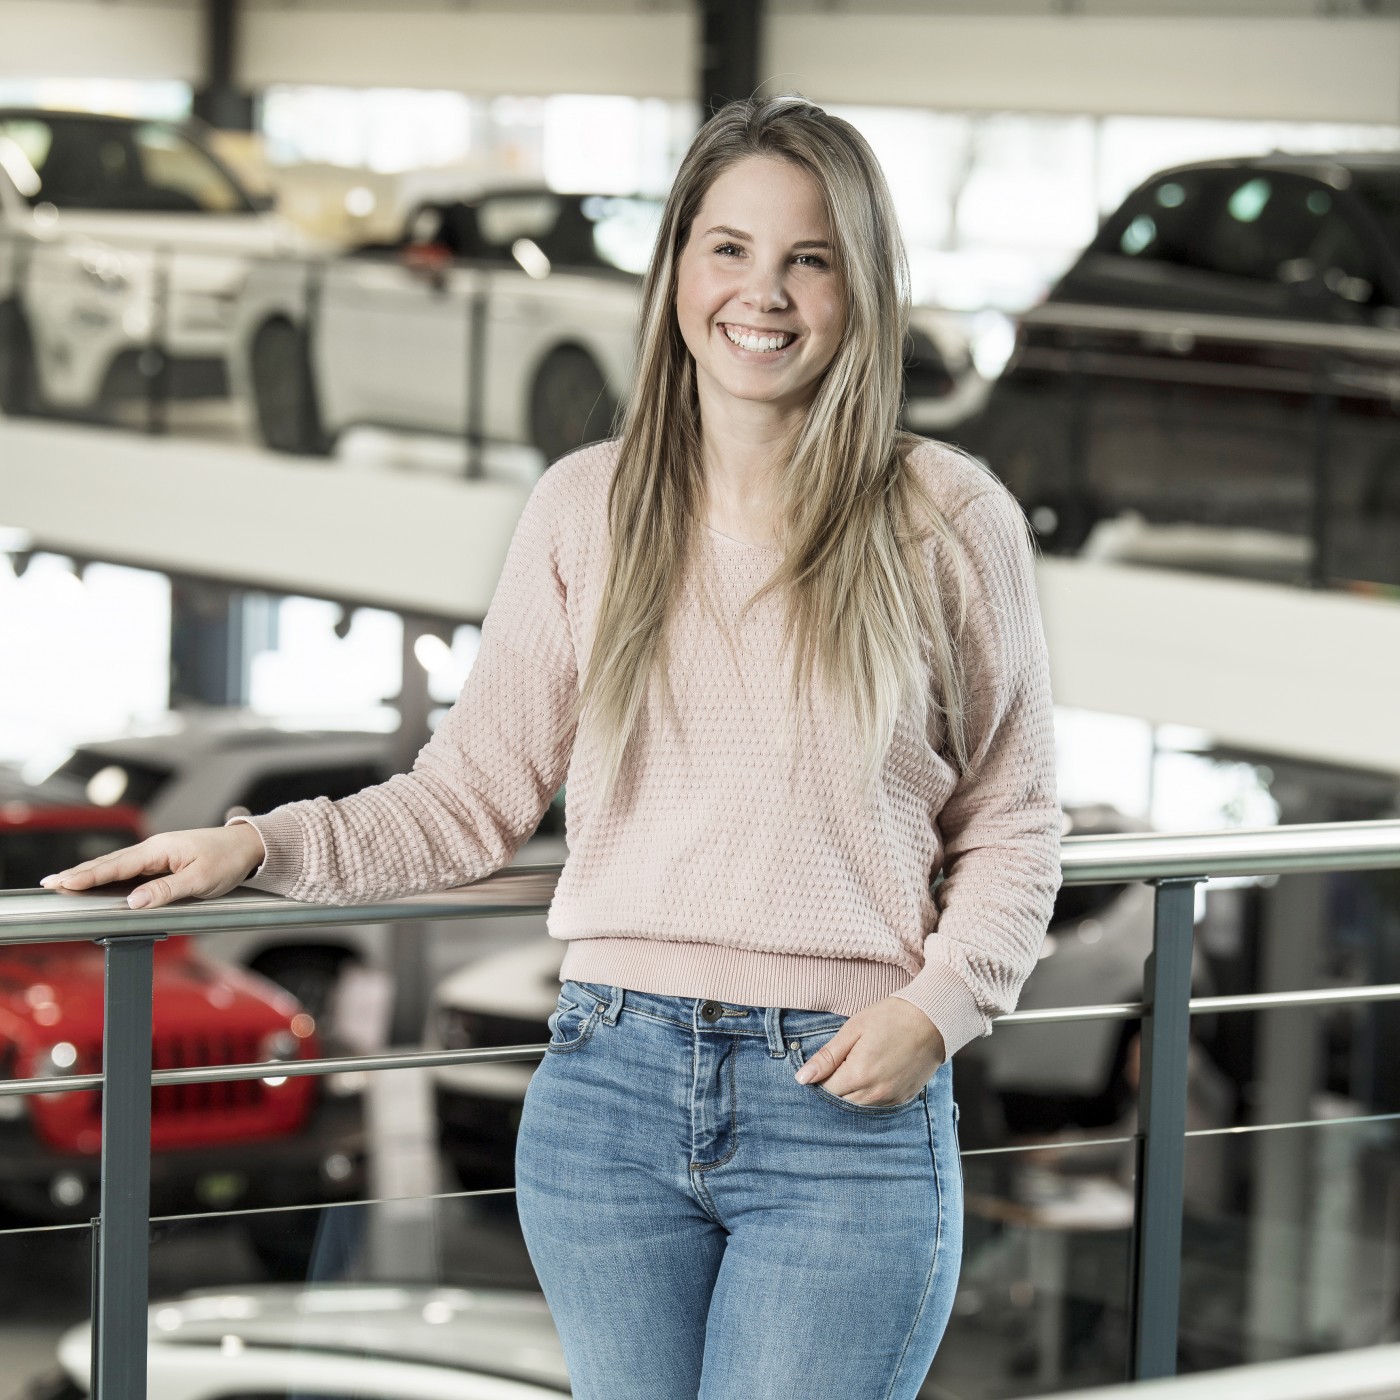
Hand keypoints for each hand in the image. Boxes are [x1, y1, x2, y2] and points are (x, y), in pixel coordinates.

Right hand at [39, 824, 267, 909]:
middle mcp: (155, 847)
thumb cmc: (228, 860)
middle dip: (79, 872)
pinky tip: (99, 878)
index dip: (88, 876)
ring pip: (118, 863)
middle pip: (110, 862)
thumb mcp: (200, 880)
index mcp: (160, 849)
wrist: (250, 845)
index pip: (117, 865)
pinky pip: (131, 866)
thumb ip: (165, 890)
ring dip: (91, 871)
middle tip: (51, 882)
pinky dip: (110, 871)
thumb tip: (133, 900)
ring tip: (65, 880)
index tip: (64, 882)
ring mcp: (159, 851)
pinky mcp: (165, 857)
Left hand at [794, 995, 945, 1105]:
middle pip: (840, 1102)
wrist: (932, 1019)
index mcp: (858, 1075)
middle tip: (841, 1063)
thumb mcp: (853, 1030)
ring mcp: (890, 1099)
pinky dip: (869, 1094)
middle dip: (835, 1086)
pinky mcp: (903, 1098)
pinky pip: (877, 1105)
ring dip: (852, 1092)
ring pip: (858, 1106)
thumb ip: (827, 1057)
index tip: (825, 1064)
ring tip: (859, 1066)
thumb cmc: (890, 1018)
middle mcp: (874, 1093)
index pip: (825, 1090)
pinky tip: (874, 1073)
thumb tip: (801, 1079)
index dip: (820, 1078)